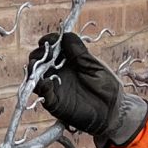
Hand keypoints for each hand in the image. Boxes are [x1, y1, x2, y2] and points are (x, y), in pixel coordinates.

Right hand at [27, 32, 147, 147]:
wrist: (114, 112)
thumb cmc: (108, 87)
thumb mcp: (94, 66)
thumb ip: (79, 52)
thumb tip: (64, 35)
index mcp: (68, 62)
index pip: (51, 48)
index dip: (48, 42)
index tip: (49, 39)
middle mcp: (58, 73)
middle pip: (39, 61)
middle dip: (38, 54)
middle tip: (44, 53)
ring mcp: (55, 88)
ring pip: (35, 77)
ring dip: (34, 70)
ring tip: (37, 65)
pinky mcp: (55, 104)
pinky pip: (43, 95)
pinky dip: (41, 88)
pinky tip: (45, 82)